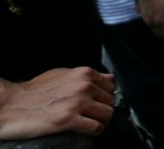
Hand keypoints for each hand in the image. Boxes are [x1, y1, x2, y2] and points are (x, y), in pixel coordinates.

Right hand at [0, 68, 114, 138]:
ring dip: (102, 121)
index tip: (98, 104)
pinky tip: (87, 130)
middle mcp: (83, 86)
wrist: (10, 105)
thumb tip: (109, 78)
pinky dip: (95, 131)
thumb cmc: (34, 92)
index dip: (105, 97)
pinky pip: (96, 127)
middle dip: (103, 110)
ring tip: (91, 123)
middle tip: (92, 116)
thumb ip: (86, 76)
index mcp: (83, 74)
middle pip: (110, 102)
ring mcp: (77, 103)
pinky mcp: (68, 120)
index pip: (111, 87)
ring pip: (108, 114)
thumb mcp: (62, 75)